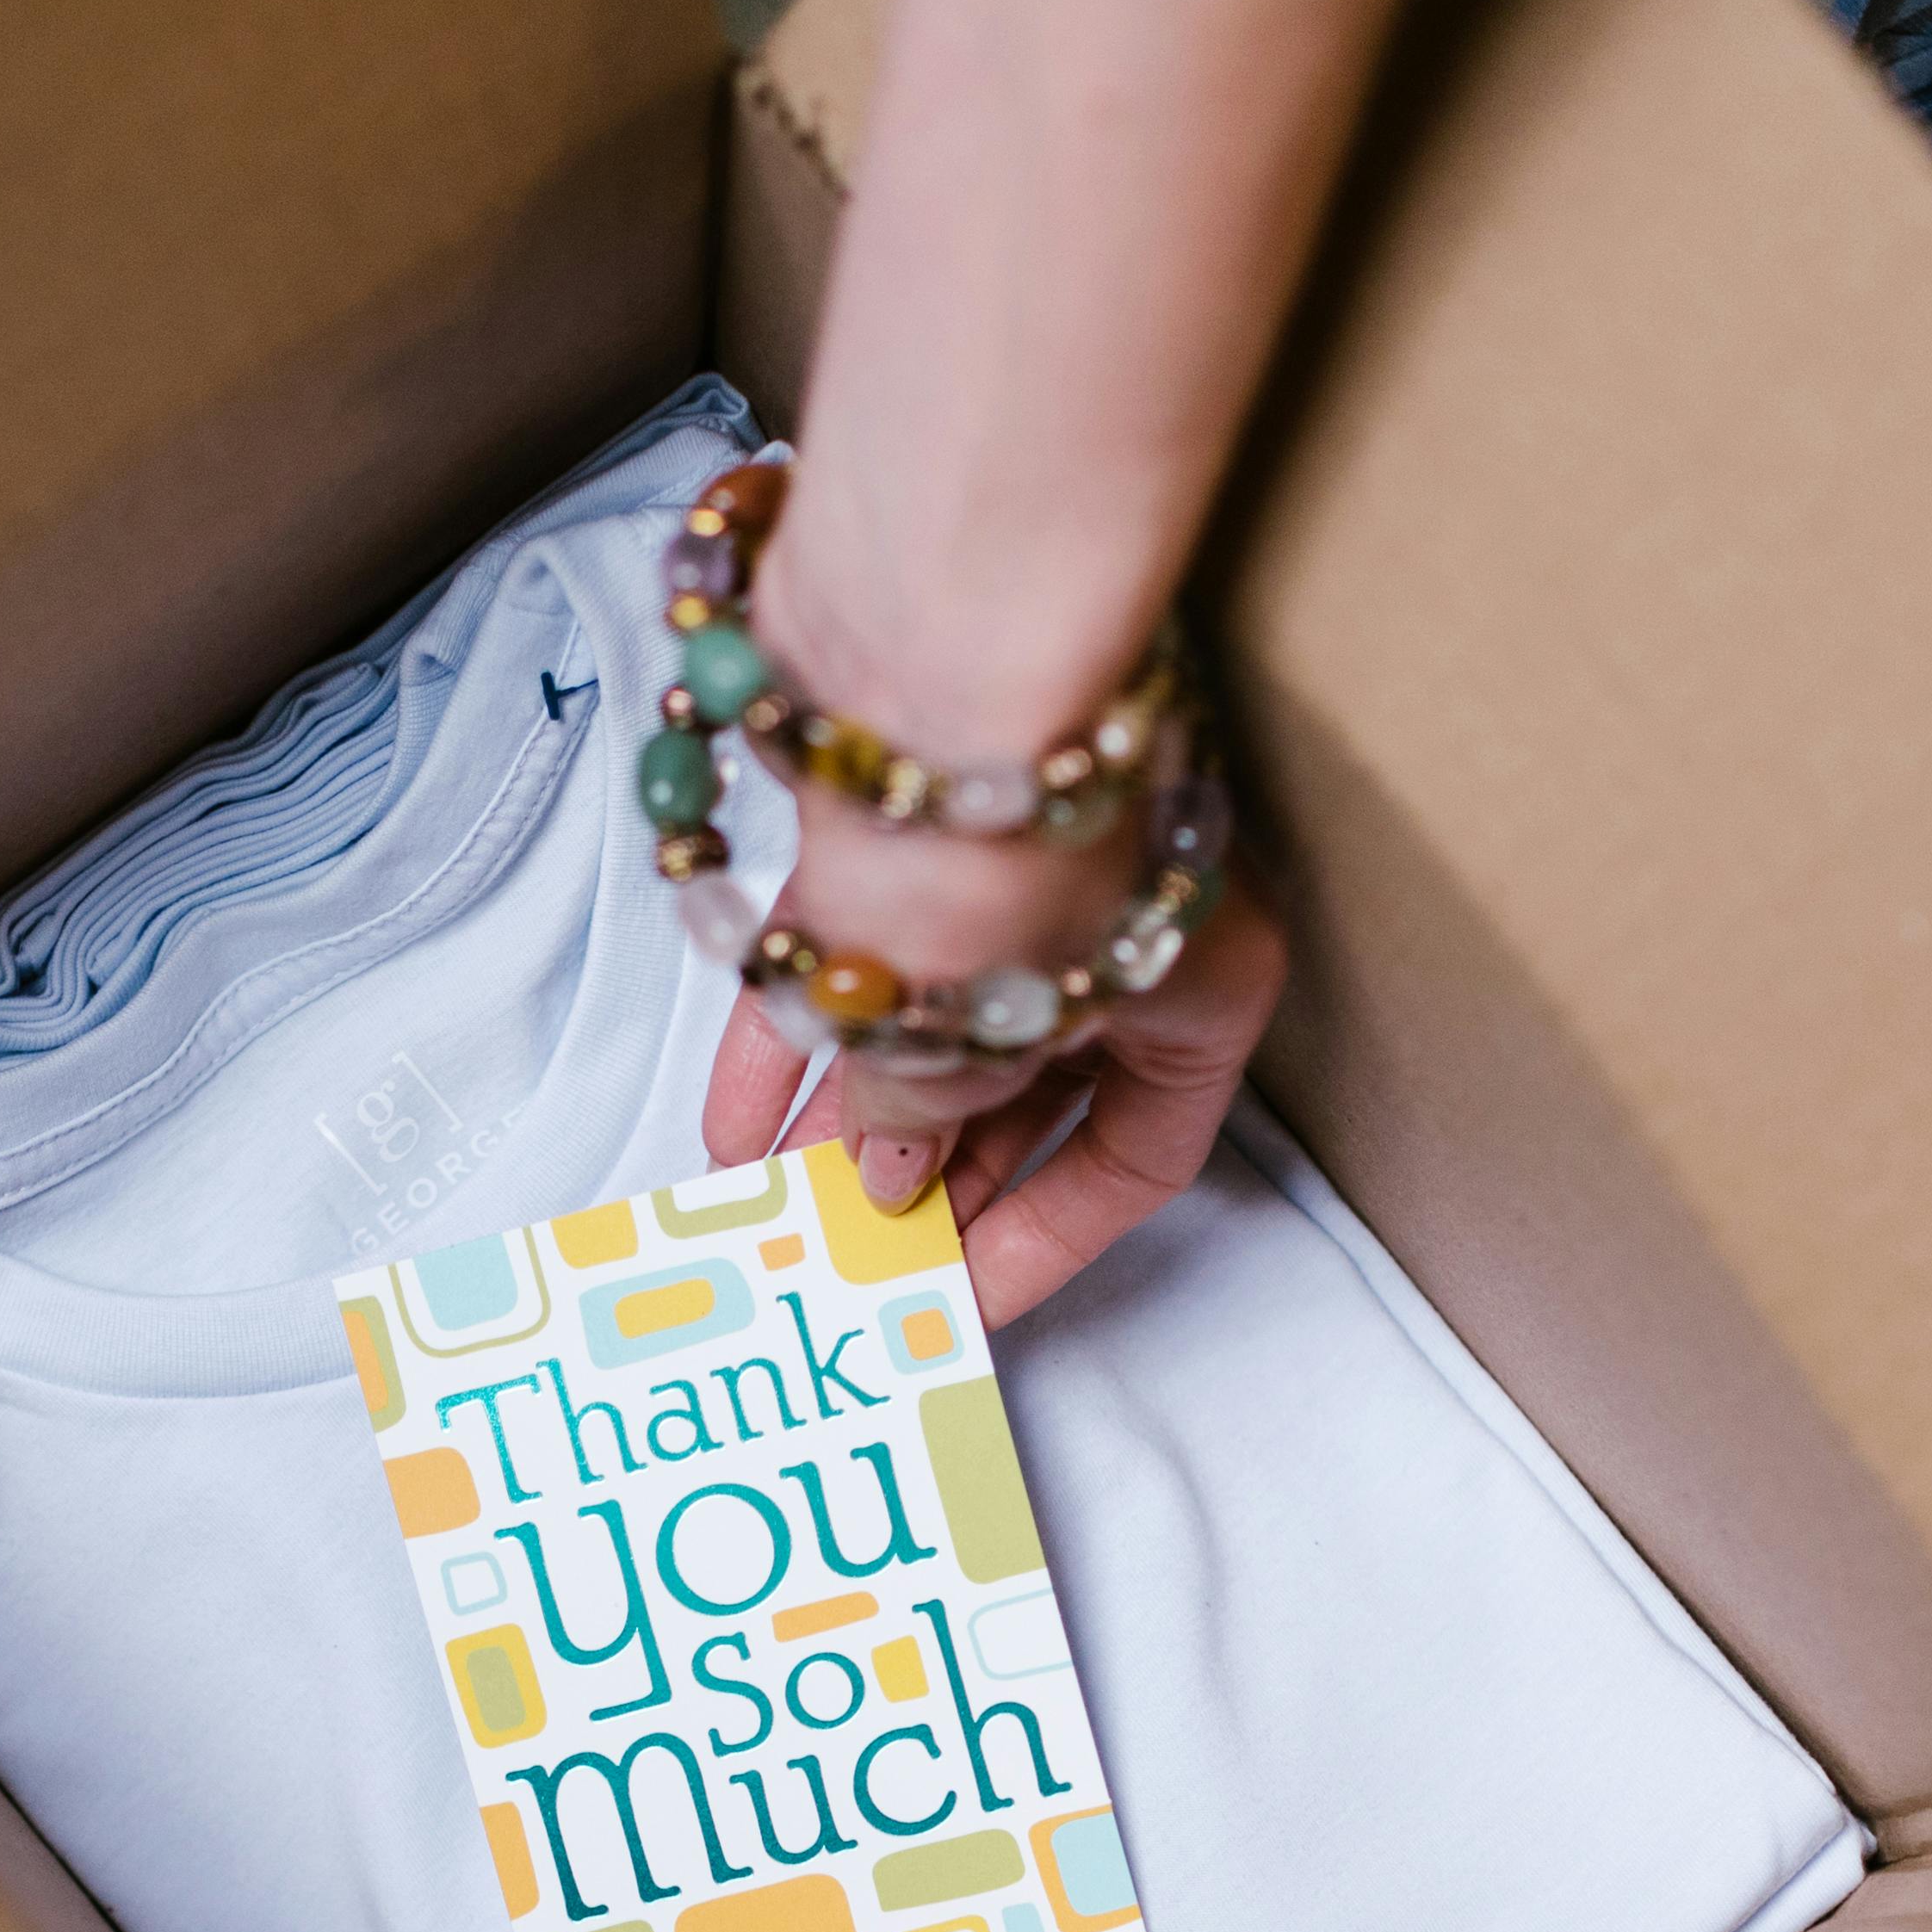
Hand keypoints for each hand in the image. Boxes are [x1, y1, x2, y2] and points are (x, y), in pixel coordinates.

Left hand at [690, 734, 1280, 1331]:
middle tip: (848, 1256)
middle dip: (929, 1178)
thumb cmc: (1008, 840)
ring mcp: (1012, 861)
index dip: (1047, 1242)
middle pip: (1029, 1091)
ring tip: (766, 1201)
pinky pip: (853, 953)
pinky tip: (732, 1111)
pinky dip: (795, 1029)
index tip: (956, 1302)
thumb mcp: (975, 1031)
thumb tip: (885, 1172)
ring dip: (846, 1113)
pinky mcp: (905, 812)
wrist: (941, 629)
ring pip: (930, 1020)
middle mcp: (1119, 922)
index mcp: (1199, 980)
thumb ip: (928, 1121)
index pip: (1142, 1157)